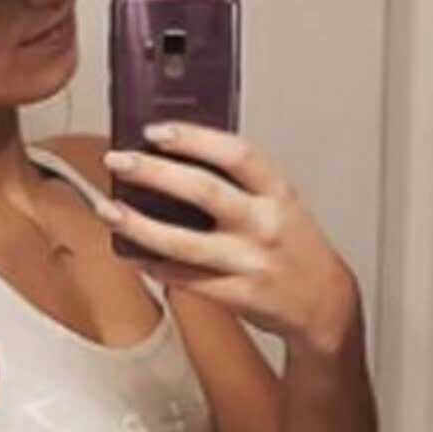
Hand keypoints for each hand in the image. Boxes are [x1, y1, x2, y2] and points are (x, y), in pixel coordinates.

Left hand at [100, 122, 356, 352]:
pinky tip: (132, 253)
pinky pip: (185, 280)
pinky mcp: (236, 294)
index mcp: (277, 191)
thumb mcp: (278, 201)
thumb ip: (238, 181)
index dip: (194, 138)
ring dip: (139, 226)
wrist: (323, 301)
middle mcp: (264, 224)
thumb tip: (175, 159)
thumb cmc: (293, 244)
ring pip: (184, 243)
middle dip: (154, 173)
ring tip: (109, 210)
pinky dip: (153, 265)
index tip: (155, 130)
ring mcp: (249, 261)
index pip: (236, 153)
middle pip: (203, 191)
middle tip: (119, 160)